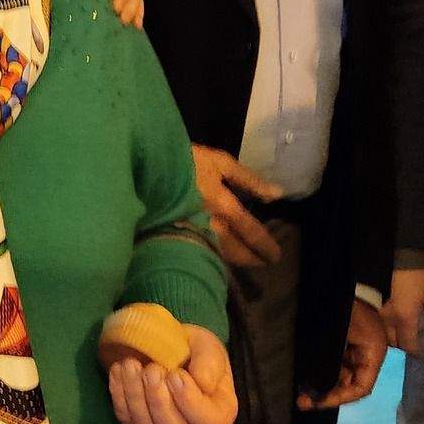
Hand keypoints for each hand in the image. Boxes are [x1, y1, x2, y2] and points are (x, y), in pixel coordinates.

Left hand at [107, 323, 236, 423]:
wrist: (168, 348)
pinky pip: (126, 418)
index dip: (190, 402)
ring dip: (136, 396)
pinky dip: (119, 394)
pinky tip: (119, 370)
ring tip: (131, 365)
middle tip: (152, 370)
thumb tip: (201, 382)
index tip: (175, 374)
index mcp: (219, 413)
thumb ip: (209, 363)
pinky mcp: (138, 423)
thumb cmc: (195, 351)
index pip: (210, 423)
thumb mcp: (208, 347)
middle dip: (159, 402)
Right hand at [188, 145, 281, 267]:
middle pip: (236, 250)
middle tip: (263, 263)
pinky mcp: (176, 235)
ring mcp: (192, 233)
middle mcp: (211, 225)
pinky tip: (216, 254)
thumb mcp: (219, 162)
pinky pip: (201, 251)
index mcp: (224, 207)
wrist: (146, 166)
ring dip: (233, 260)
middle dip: (252, 259)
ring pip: (218, 254)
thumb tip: (278, 194)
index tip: (275, 255)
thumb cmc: (186, 160)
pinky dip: (213, 255)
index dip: (265, 245)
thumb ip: (249, 180)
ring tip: (243, 261)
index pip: (251, 232)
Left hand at [297, 299, 389, 409]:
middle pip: (348, 384)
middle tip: (302, 402)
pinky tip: (304, 379)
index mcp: (373, 354)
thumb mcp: (339, 333)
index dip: (340, 398)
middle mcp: (366, 356)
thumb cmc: (345, 306)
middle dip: (326, 394)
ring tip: (300, 394)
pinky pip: (332, 364)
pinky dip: (320, 373)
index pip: (361, 387)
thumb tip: (316, 384)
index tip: (318, 402)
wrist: (346, 283)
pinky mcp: (341, 344)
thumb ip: (331, 359)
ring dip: (321, 385)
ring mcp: (353, 350)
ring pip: (339, 376)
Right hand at [383, 266, 423, 354]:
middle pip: (395, 343)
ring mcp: (380, 313)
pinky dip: (388, 328)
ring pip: (385, 334)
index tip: (423, 352)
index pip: (409, 345)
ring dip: (395, 337)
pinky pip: (380, 324)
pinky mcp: (376, 307)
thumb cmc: (420, 278)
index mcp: (406, 318)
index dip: (417, 352)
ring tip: (405, 333)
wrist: (401, 259)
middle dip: (405, 345)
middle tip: (414, 341)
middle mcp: (390, 319)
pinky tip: (396, 324)